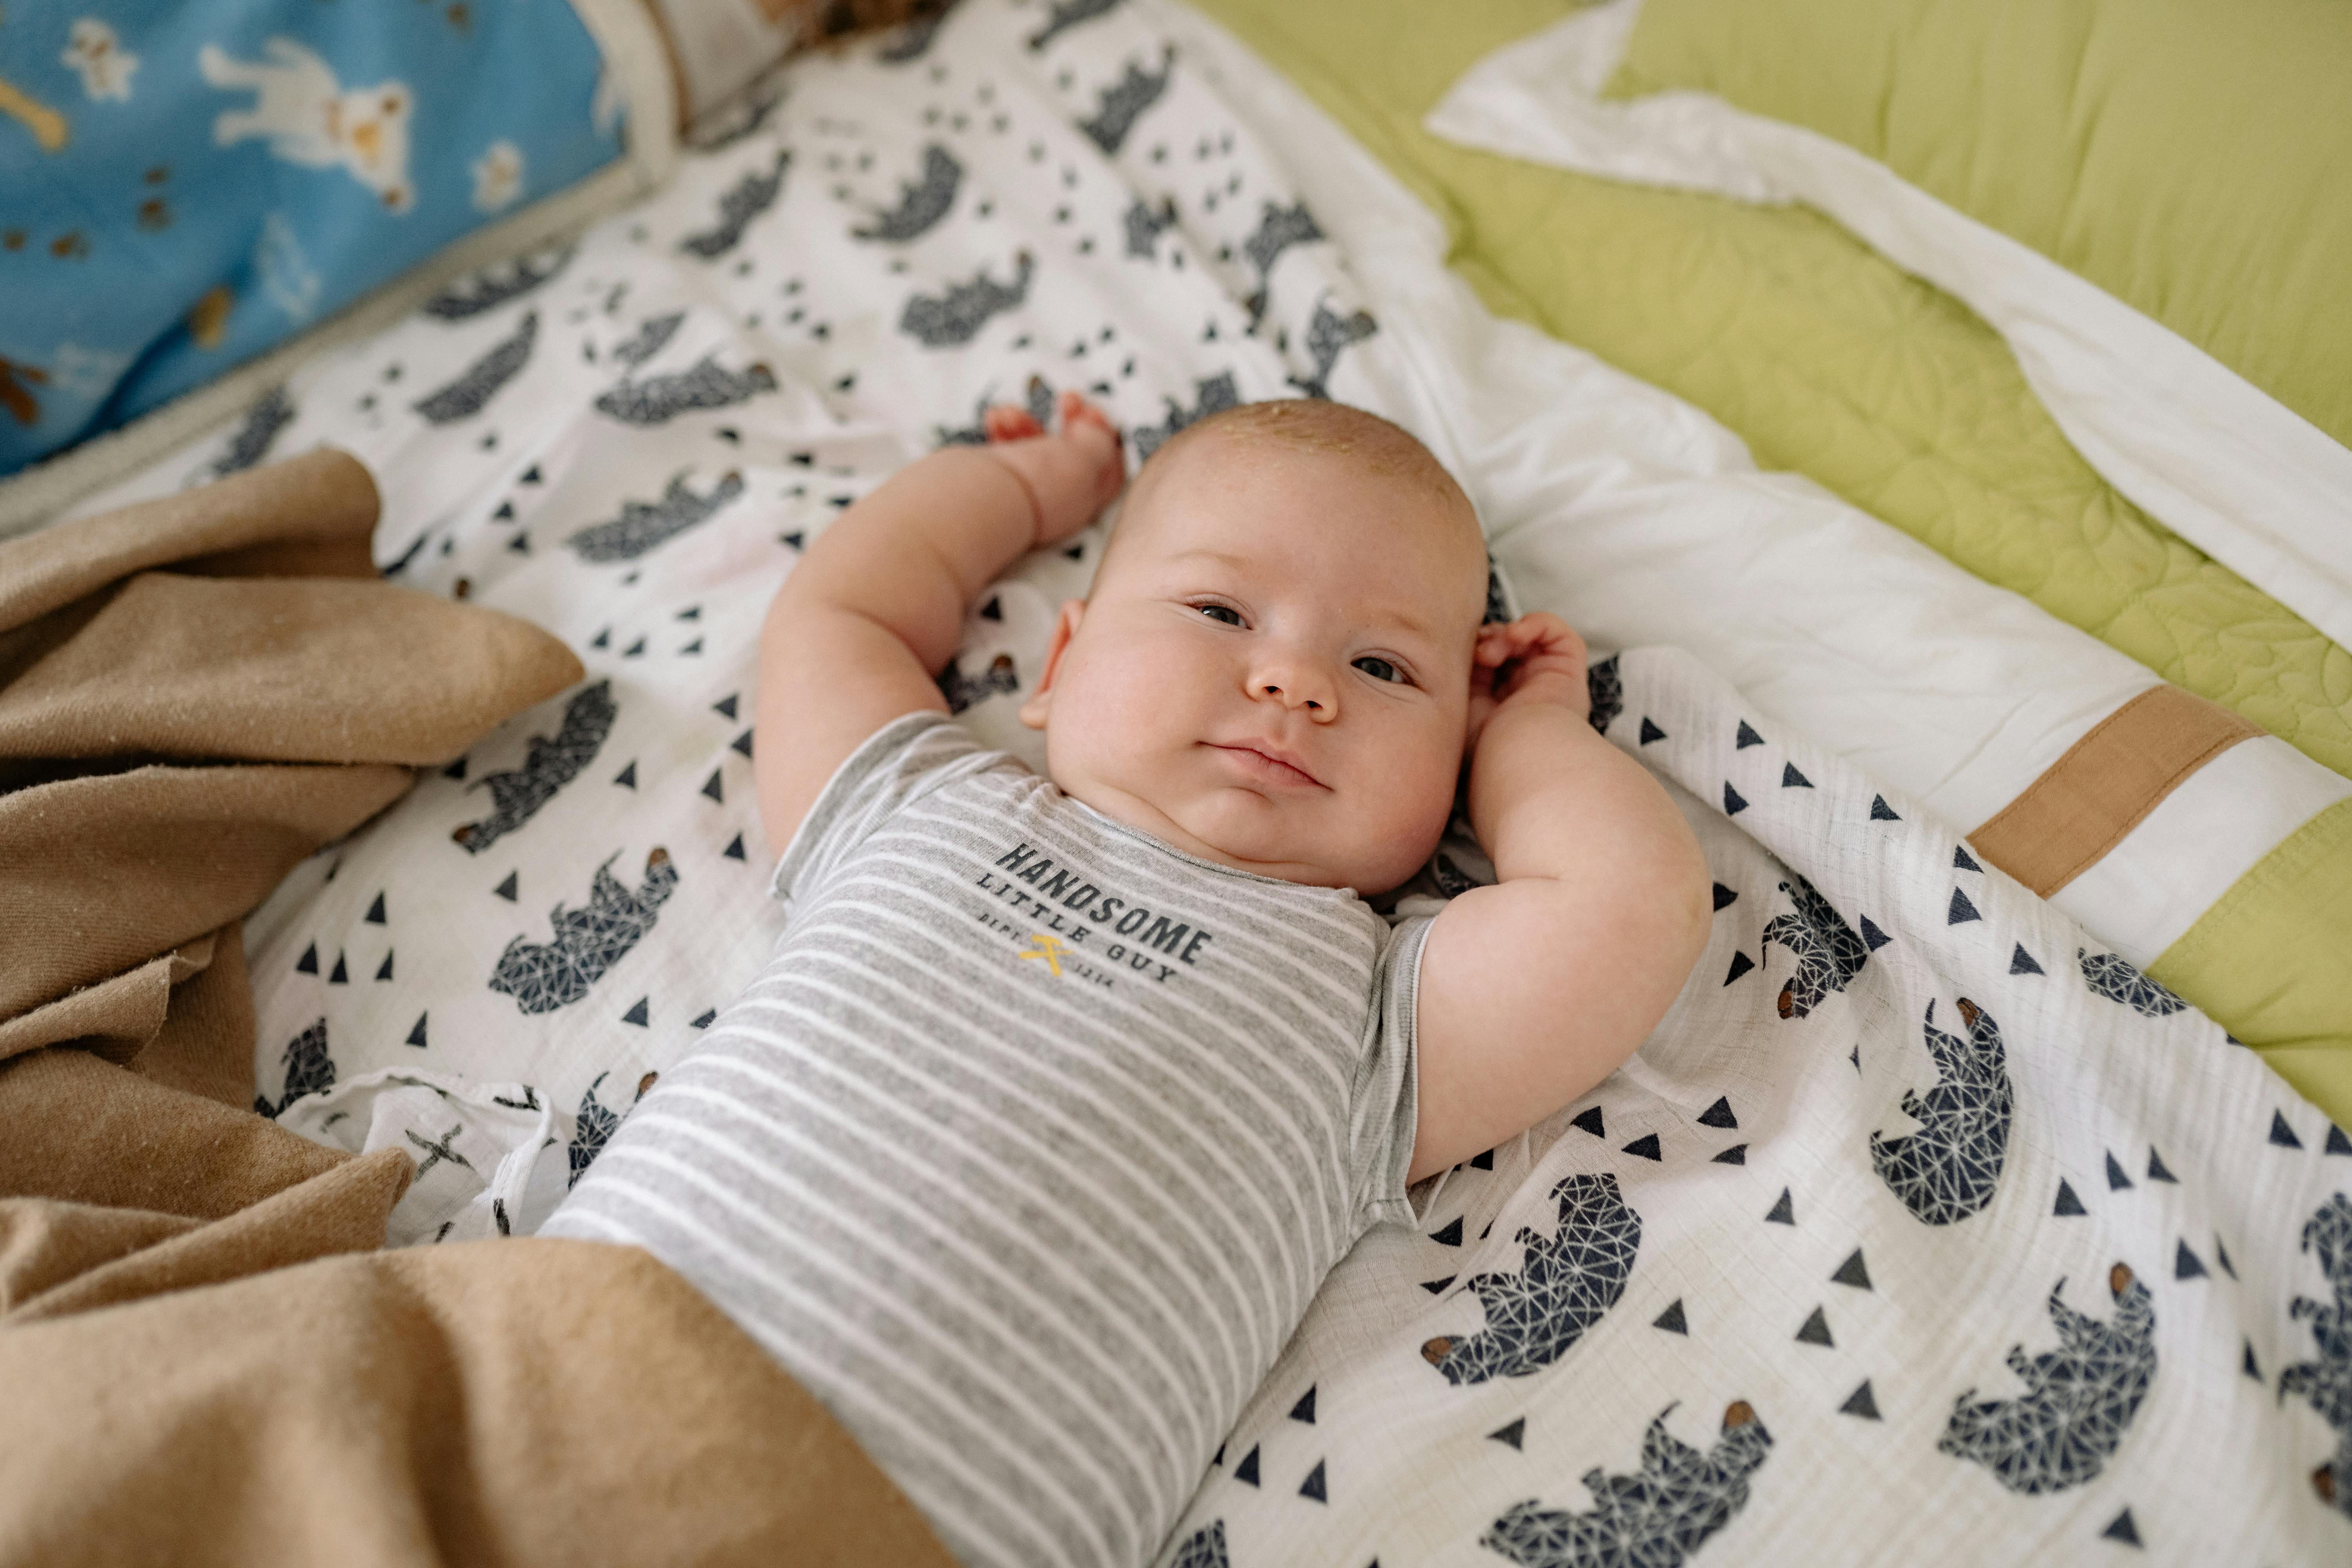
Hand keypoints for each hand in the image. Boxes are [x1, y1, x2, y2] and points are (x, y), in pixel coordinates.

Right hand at [980, 388, 1123, 547]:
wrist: (983, 501)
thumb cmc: (1040, 481)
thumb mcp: (1087, 456)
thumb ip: (1098, 440)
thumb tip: (1093, 432)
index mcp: (1085, 499)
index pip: (1108, 471)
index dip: (1105, 436)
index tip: (1092, 411)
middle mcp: (1057, 502)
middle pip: (1071, 458)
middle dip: (1070, 422)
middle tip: (1068, 398)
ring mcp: (1027, 497)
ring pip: (1035, 453)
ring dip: (1026, 424)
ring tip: (1009, 411)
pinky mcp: (998, 489)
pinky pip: (1006, 457)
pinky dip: (1003, 433)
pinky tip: (994, 418)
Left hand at [1467, 612, 1588, 752]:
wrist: (1517, 753)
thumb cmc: (1486, 743)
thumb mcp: (1464, 704)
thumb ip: (1468, 674)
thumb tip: (1472, 647)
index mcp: (1507, 707)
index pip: (1491, 666)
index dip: (1475, 652)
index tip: (1458, 661)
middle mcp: (1531, 693)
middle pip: (1507, 647)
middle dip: (1486, 642)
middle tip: (1476, 657)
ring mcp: (1550, 680)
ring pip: (1526, 638)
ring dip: (1503, 636)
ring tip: (1489, 655)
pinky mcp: (1569, 668)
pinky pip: (1555, 629)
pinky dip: (1532, 624)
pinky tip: (1514, 637)